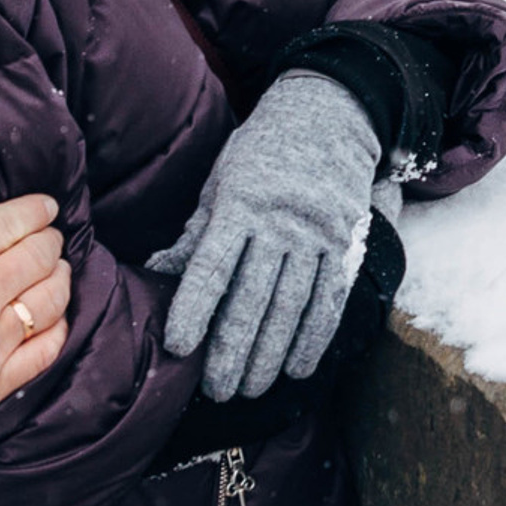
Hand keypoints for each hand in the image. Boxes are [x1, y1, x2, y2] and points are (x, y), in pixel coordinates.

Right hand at [0, 171, 69, 446]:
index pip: (10, 223)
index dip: (35, 211)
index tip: (45, 207)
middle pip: (37, 257)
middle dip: (49, 240)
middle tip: (49, 237)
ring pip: (49, 300)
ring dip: (60, 278)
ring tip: (56, 269)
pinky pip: (45, 351)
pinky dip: (58, 328)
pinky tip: (54, 317)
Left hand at [148, 72, 378, 399]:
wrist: (330, 114)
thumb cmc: (262, 152)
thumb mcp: (222, 180)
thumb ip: (198, 231)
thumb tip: (159, 271)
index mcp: (241, 202)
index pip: (213, 264)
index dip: (194, 307)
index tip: (179, 345)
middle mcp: (282, 220)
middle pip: (254, 296)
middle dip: (233, 349)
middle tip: (217, 390)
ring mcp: (319, 232)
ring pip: (293, 305)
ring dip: (271, 354)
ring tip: (251, 389)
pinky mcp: (346, 241)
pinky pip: (331, 298)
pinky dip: (315, 337)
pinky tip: (298, 368)